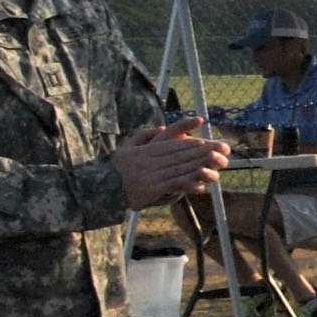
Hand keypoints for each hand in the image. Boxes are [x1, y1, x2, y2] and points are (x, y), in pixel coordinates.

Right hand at [117, 125, 231, 202]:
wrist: (100, 189)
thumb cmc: (114, 169)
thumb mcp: (125, 149)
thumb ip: (142, 136)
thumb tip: (161, 127)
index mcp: (144, 152)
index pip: (170, 146)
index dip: (188, 144)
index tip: (204, 142)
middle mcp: (149, 161)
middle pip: (179, 156)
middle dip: (200, 153)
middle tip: (217, 151)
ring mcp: (150, 175)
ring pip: (179, 169)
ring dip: (199, 166)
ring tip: (215, 164)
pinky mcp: (151, 189)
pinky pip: (173, 184)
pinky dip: (188, 183)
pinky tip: (201, 184)